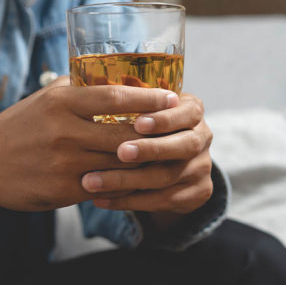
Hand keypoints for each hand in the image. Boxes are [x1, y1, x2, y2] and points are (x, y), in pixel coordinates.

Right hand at [0, 82, 178, 217]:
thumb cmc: (16, 126)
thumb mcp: (44, 100)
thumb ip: (78, 91)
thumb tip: (118, 81)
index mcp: (60, 103)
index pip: (115, 97)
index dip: (149, 99)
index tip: (173, 99)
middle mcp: (63, 132)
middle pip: (124, 134)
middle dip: (157, 134)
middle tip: (182, 131)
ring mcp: (63, 164)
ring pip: (118, 164)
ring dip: (144, 163)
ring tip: (168, 157)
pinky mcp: (61, 190)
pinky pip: (102, 188)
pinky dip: (121, 185)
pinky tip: (137, 182)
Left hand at [80, 93, 213, 214]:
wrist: (160, 161)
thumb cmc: (137, 124)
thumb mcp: (135, 106)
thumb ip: (121, 97)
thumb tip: (83, 83)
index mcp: (191, 110)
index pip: (187, 111)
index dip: (165, 118)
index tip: (138, 122)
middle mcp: (202, 138)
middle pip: (184, 145)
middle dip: (150, 149)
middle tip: (120, 152)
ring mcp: (202, 168)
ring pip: (166, 178)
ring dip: (126, 180)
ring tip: (91, 181)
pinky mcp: (196, 194)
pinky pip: (161, 201)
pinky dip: (127, 201)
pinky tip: (100, 200)